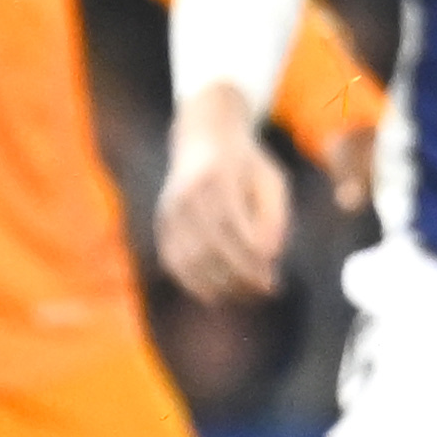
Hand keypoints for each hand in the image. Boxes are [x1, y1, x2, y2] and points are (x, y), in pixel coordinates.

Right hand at [152, 83, 290, 303]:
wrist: (205, 140)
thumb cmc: (248, 165)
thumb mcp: (272, 181)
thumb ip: (273, 218)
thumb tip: (269, 259)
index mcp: (215, 178)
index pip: (230, 227)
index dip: (249, 259)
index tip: (272, 280)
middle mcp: (185, 195)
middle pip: (208, 247)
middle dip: (238, 276)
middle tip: (264, 292)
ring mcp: (169, 210)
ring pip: (188, 258)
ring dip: (217, 285)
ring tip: (245, 296)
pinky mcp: (163, 223)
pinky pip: (174, 260)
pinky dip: (193, 282)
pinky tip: (217, 294)